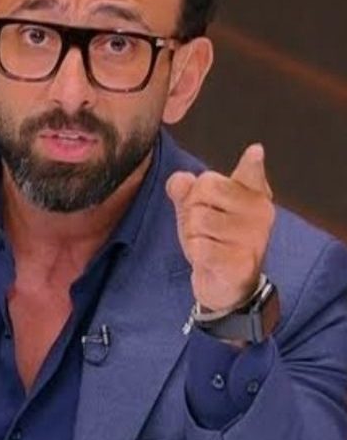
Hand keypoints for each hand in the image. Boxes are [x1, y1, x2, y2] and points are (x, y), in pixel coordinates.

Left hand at [166, 144, 274, 311]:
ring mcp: (253, 238)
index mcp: (253, 195)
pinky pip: (199, 246)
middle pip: (203, 189)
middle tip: (203, 228)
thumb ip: (184, 190)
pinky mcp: (241, 263)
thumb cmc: (213, 240)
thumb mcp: (196, 210)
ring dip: (191, 234)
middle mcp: (259, 213)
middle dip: (191, 208)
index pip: (250, 172)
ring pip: (197, 219)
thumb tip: (179, 179)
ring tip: (206, 243)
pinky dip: (195, 253)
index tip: (254, 152)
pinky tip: (209, 259)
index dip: (250, 164)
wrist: (226, 287)